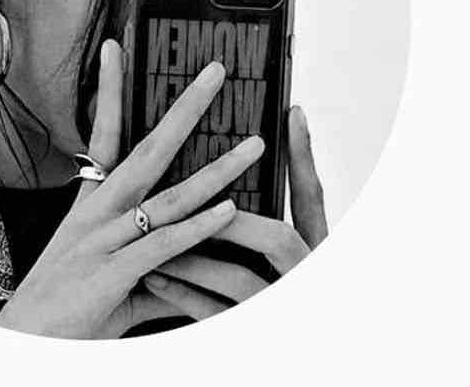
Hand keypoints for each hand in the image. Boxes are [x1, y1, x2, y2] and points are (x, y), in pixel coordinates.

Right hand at [0, 40, 262, 337]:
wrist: (26, 341)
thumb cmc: (61, 307)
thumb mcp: (105, 274)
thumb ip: (147, 265)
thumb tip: (178, 265)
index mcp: (92, 205)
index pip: (103, 134)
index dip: (110, 90)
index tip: (116, 50)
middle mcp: (97, 212)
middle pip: (147, 148)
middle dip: (185, 108)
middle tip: (216, 74)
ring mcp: (104, 239)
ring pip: (167, 194)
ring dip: (215, 169)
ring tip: (251, 146)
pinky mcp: (113, 272)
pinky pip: (164, 243)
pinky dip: (198, 226)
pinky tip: (228, 210)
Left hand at [143, 105, 327, 319]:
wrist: (283, 354)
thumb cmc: (279, 293)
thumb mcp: (295, 257)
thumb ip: (285, 212)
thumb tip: (274, 147)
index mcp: (313, 255)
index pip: (314, 202)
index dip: (303, 159)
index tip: (289, 116)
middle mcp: (302, 281)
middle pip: (279, 240)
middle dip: (232, 215)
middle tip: (199, 188)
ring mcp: (275, 310)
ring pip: (238, 278)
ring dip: (194, 252)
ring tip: (154, 233)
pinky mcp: (247, 337)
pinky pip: (213, 314)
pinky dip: (183, 292)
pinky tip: (155, 277)